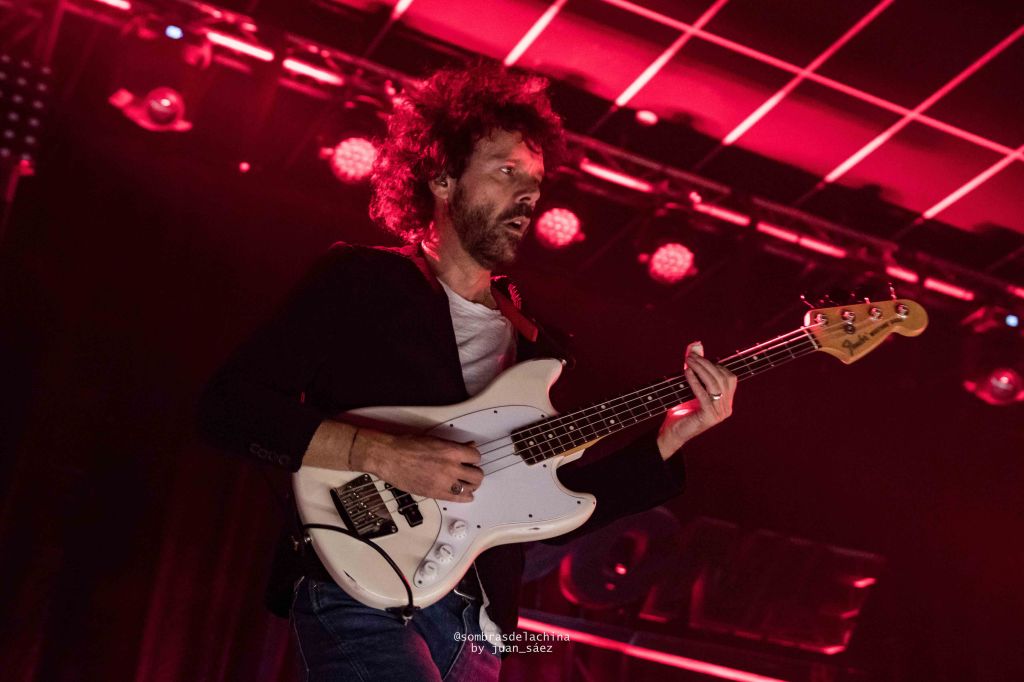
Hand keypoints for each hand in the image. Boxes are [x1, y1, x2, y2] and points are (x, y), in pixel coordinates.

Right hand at [352, 430, 483, 502]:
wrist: (389, 457)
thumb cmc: (406, 446)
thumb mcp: (434, 439)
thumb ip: (454, 445)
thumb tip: (467, 445)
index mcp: (451, 451)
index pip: (476, 456)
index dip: (474, 458)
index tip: (472, 460)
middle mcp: (450, 467)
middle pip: (477, 475)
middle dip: (476, 473)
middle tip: (472, 472)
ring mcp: (444, 482)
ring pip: (470, 488)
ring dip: (471, 486)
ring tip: (468, 484)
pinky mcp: (436, 493)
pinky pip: (458, 499)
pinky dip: (465, 497)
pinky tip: (465, 495)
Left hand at [656, 341, 736, 458]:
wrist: (672, 433)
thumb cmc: (681, 409)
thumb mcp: (690, 387)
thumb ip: (696, 368)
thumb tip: (696, 345)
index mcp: (726, 402)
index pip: (729, 377)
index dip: (715, 365)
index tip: (698, 357)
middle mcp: (726, 408)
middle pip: (723, 379)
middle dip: (707, 364)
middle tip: (691, 356)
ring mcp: (719, 414)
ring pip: (715, 385)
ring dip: (701, 370)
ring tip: (688, 361)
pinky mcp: (709, 417)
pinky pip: (704, 395)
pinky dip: (695, 382)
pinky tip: (687, 373)